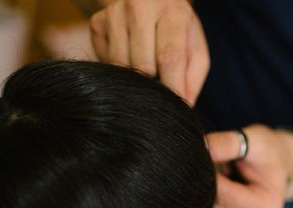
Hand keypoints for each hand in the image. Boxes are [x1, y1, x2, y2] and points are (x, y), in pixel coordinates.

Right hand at [90, 0, 209, 104]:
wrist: (154, 3)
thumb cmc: (178, 33)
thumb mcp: (195, 51)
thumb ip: (192, 80)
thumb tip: (182, 111)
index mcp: (172, 13)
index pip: (169, 56)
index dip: (172, 87)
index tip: (174, 109)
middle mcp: (140, 7)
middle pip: (142, 65)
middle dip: (152, 84)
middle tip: (159, 83)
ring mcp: (115, 13)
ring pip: (121, 66)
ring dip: (134, 77)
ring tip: (146, 68)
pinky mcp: (97, 22)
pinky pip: (106, 62)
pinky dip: (119, 69)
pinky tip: (129, 57)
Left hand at [206, 125, 292, 207]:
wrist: (277, 165)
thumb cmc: (267, 152)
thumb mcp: (253, 140)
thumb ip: (225, 144)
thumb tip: (199, 147)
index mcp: (265, 207)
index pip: (222, 194)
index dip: (207, 174)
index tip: (201, 157)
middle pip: (213, 205)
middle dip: (206, 182)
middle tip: (211, 162)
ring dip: (206, 191)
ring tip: (223, 175)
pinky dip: (207, 200)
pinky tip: (221, 187)